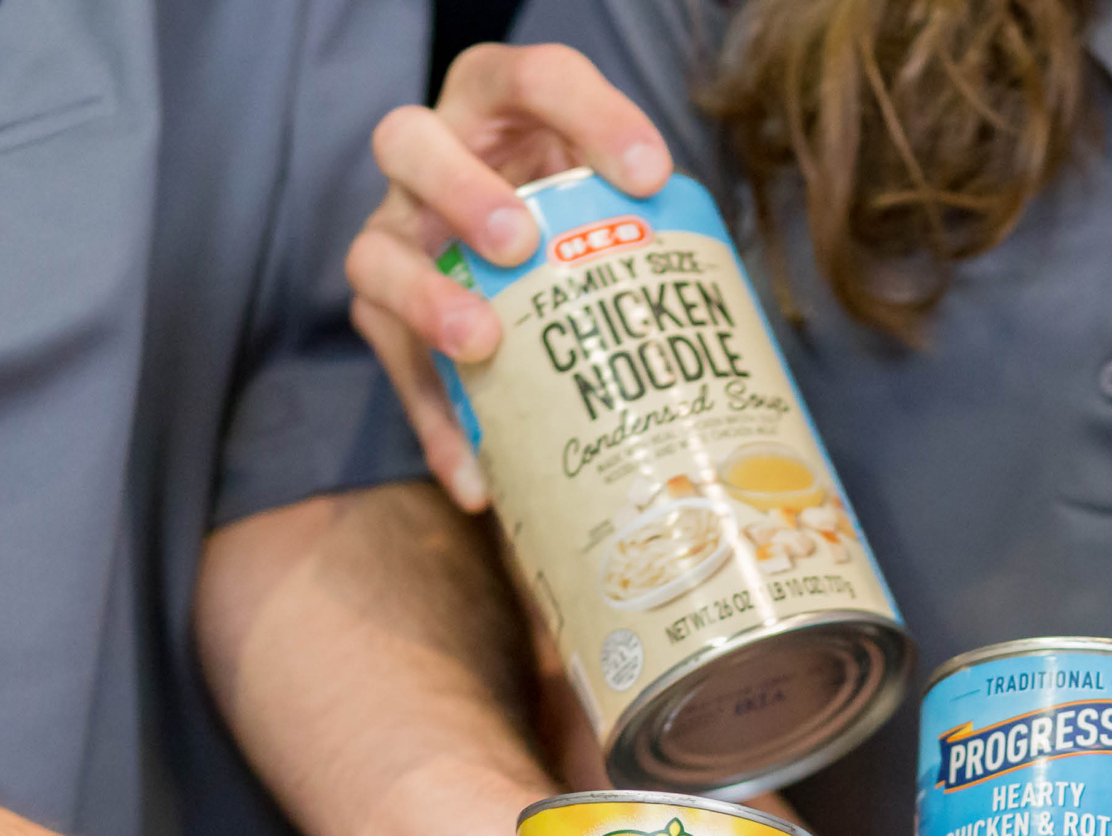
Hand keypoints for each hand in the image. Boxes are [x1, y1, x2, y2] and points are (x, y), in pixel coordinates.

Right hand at [345, 43, 673, 508]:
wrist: (520, 269)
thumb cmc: (585, 230)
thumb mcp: (618, 209)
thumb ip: (654, 235)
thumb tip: (738, 337)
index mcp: (499, 108)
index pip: (535, 80)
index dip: (589, 115)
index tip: (649, 174)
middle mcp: (429, 160)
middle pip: (409, 142)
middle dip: (461, 190)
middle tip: (521, 242)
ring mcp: (394, 236)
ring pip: (374, 252)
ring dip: (425, 297)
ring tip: (483, 341)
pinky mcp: (380, 316)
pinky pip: (395, 371)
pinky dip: (440, 428)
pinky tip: (481, 480)